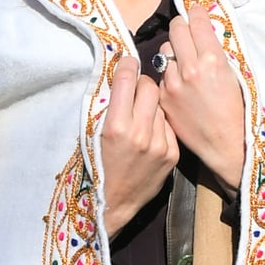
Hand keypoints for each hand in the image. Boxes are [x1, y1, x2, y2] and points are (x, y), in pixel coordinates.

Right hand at [101, 56, 179, 237]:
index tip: (128, 61)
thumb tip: (121, 76)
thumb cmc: (96, 165)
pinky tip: (149, 134)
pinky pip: (168, 125)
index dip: (127, 66)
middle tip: (135, 90)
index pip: (127, 80)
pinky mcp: (172, 154)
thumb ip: (107, 106)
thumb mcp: (92, 134)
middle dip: (142, 84)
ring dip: (151, 105)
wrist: (114, 203)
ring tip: (141, 116)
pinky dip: (159, 124)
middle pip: (150, 87)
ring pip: (161, 105)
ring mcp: (160, 145)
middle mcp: (140, 134)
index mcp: (115, 127)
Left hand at [155, 5, 245, 195]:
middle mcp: (189, 68)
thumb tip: (204, 31)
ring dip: (174, 52)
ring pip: (164, 51)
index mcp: (211, 60)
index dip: (196, 12)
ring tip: (184, 62)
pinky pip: (161, 75)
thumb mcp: (234, 75)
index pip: (196, 21)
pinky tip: (180, 85)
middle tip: (187, 30)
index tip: (196, 11)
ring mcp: (172, 84)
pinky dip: (169, 75)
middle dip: (182, 26)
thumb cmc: (236, 111)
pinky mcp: (163, 98)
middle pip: (176, 29)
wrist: (224, 144)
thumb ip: (216, 52)